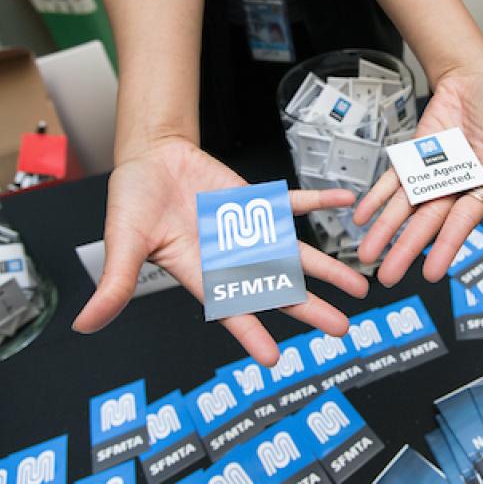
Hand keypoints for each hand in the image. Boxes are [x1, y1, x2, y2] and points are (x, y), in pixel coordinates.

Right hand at [72, 137, 368, 365]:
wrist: (152, 159)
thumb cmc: (134, 200)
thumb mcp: (124, 242)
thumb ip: (115, 281)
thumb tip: (86, 325)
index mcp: (202, 270)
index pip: (231, 308)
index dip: (251, 333)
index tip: (275, 360)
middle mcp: (233, 255)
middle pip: (278, 287)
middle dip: (310, 307)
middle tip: (342, 329)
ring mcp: (249, 229)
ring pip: (296, 252)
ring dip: (328, 266)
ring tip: (358, 284)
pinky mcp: (257, 201)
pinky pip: (293, 202)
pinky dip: (319, 202)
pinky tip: (344, 203)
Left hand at [354, 68, 482, 286]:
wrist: (474, 79)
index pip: (464, 221)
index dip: (448, 245)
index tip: (432, 273)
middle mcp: (455, 188)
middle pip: (427, 221)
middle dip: (407, 248)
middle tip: (387, 276)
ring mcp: (432, 175)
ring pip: (405, 207)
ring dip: (385, 230)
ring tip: (365, 254)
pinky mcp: (413, 160)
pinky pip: (391, 182)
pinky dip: (376, 197)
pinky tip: (360, 216)